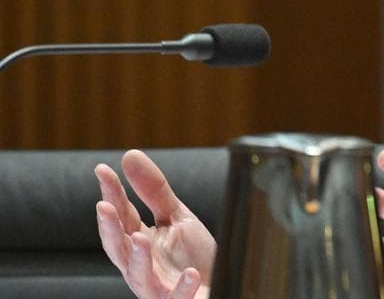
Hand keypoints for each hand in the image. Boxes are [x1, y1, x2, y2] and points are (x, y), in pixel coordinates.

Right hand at [95, 150, 216, 298]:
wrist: (224, 285)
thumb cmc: (194, 256)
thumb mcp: (177, 217)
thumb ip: (154, 191)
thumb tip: (129, 156)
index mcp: (139, 242)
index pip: (122, 216)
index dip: (112, 194)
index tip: (103, 170)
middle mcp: (142, 266)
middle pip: (119, 248)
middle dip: (110, 229)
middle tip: (104, 206)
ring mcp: (158, 286)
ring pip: (140, 276)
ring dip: (138, 259)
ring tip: (140, 239)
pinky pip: (176, 298)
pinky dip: (182, 288)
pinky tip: (191, 274)